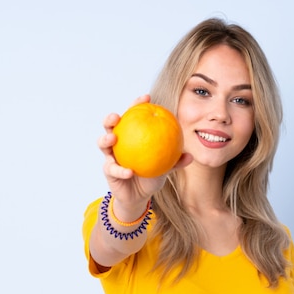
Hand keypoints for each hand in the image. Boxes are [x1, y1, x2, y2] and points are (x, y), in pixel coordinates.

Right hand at [97, 94, 191, 216]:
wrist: (140, 196)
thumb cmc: (152, 176)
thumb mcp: (166, 168)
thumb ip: (176, 161)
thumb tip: (191, 156)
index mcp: (132, 135)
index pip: (133, 116)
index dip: (137, 104)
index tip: (146, 97)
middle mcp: (119, 142)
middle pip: (110, 125)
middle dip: (110, 118)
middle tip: (117, 116)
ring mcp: (111, 155)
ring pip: (103, 143)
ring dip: (105, 138)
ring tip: (113, 138)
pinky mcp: (108, 170)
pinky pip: (112, 168)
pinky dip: (121, 170)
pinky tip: (129, 172)